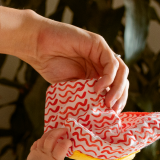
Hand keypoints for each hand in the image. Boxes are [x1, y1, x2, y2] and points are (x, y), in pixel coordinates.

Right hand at [0, 5, 128, 111]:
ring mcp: (102, 53)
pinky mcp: (98, 44)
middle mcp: (103, 62)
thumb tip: (99, 113)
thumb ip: (86, 95)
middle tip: (112, 111)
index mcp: (98, 72)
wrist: (36, 46)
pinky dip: (108, 77)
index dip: (118, 101)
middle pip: (123, 80)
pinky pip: (111, 63)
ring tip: (107, 102)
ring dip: (118, 89)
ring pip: (122, 71)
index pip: (117, 87)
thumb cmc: (50, 64)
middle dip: (120, 97)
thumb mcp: (71, 86)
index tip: (113, 115)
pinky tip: (98, 87)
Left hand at [27, 128, 84, 159]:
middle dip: (59, 132)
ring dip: (51, 132)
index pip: (62, 146)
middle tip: (65, 130)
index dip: (67, 142)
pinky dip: (42, 138)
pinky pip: (37, 142)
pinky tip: (46, 139)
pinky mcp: (33, 151)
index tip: (70, 142)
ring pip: (44, 137)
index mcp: (55, 159)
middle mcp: (46, 153)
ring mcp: (38, 151)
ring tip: (56, 131)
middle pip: (52, 137)